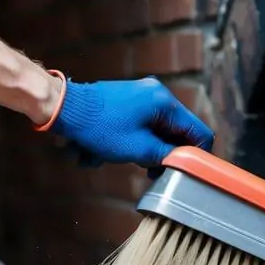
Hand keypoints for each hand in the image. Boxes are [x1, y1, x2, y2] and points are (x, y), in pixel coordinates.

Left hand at [43, 75, 214, 168]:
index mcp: (165, 102)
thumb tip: (182, 161)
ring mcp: (143, 94)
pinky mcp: (129, 99)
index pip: (198, 131)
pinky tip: (118, 150)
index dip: (198, 154)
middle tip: (154, 171)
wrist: (66, 108)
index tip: (189, 171)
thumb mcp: (139, 149)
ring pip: (159, 129)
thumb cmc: (100, 128)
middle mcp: (157, 94)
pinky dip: (136, 139)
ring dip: (150, 148)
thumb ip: (166, 155)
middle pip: (178, 130)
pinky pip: (143, 123)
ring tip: (133, 160)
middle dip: (168, 153)